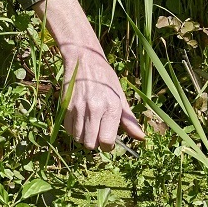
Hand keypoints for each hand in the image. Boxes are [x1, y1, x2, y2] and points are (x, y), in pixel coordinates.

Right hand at [36, 0, 146, 151]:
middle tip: (98, 134)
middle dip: (95, 143)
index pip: (107, 141)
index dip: (108, 145)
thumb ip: (129, 121)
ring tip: (89, 127)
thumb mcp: (120, 97)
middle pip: (91, 144)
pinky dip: (73, 129)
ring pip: (78, 138)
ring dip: (84, 137)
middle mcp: (94, 109)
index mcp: (111, 108)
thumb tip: (141, 138)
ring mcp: (78, 108)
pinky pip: (68, 129)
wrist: (84, 60)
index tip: (109, 141)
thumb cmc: (106, 80)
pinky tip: (80, 121)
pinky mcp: (66, 106)